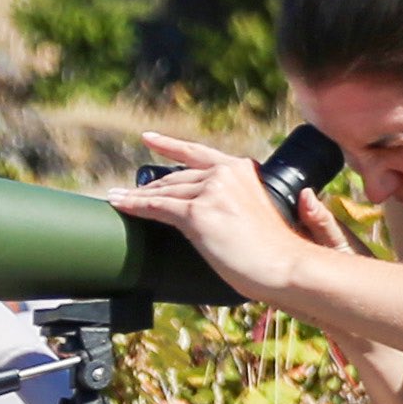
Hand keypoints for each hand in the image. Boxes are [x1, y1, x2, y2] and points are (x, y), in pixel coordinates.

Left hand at [112, 135, 305, 301]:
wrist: (286, 265)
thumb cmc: (274, 250)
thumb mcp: (253, 212)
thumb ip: (231, 202)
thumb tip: (203, 213)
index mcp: (241, 170)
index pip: (197, 153)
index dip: (169, 144)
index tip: (149, 138)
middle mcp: (225, 174)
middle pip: (175, 177)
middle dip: (148, 187)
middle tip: (126, 192)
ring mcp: (211, 191)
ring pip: (163, 192)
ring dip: (136, 197)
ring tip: (117, 198)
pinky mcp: (198, 213)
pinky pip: (156, 207)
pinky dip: (134, 205)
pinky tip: (119, 203)